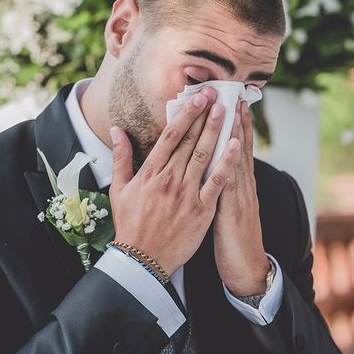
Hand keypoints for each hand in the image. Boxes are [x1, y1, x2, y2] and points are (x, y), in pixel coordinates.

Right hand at [109, 87, 240, 275]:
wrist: (142, 259)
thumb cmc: (130, 224)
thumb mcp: (119, 189)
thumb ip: (121, 157)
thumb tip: (117, 130)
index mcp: (150, 173)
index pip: (170, 136)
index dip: (185, 114)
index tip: (196, 97)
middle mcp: (169, 179)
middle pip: (189, 141)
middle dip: (204, 115)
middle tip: (217, 94)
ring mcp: (186, 194)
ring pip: (204, 156)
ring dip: (216, 131)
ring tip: (227, 110)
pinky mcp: (201, 210)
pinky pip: (216, 182)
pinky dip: (227, 163)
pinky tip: (236, 145)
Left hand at [214, 101, 269, 296]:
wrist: (247, 269)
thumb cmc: (234, 241)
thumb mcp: (227, 211)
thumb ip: (221, 189)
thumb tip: (212, 172)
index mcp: (239, 186)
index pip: (236, 149)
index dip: (236, 125)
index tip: (234, 101)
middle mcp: (243, 187)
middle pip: (240, 148)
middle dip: (237, 120)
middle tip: (235, 93)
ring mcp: (241, 198)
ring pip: (237, 160)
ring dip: (237, 133)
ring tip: (235, 109)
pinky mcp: (234, 212)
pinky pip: (231, 184)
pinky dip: (231, 164)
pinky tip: (232, 148)